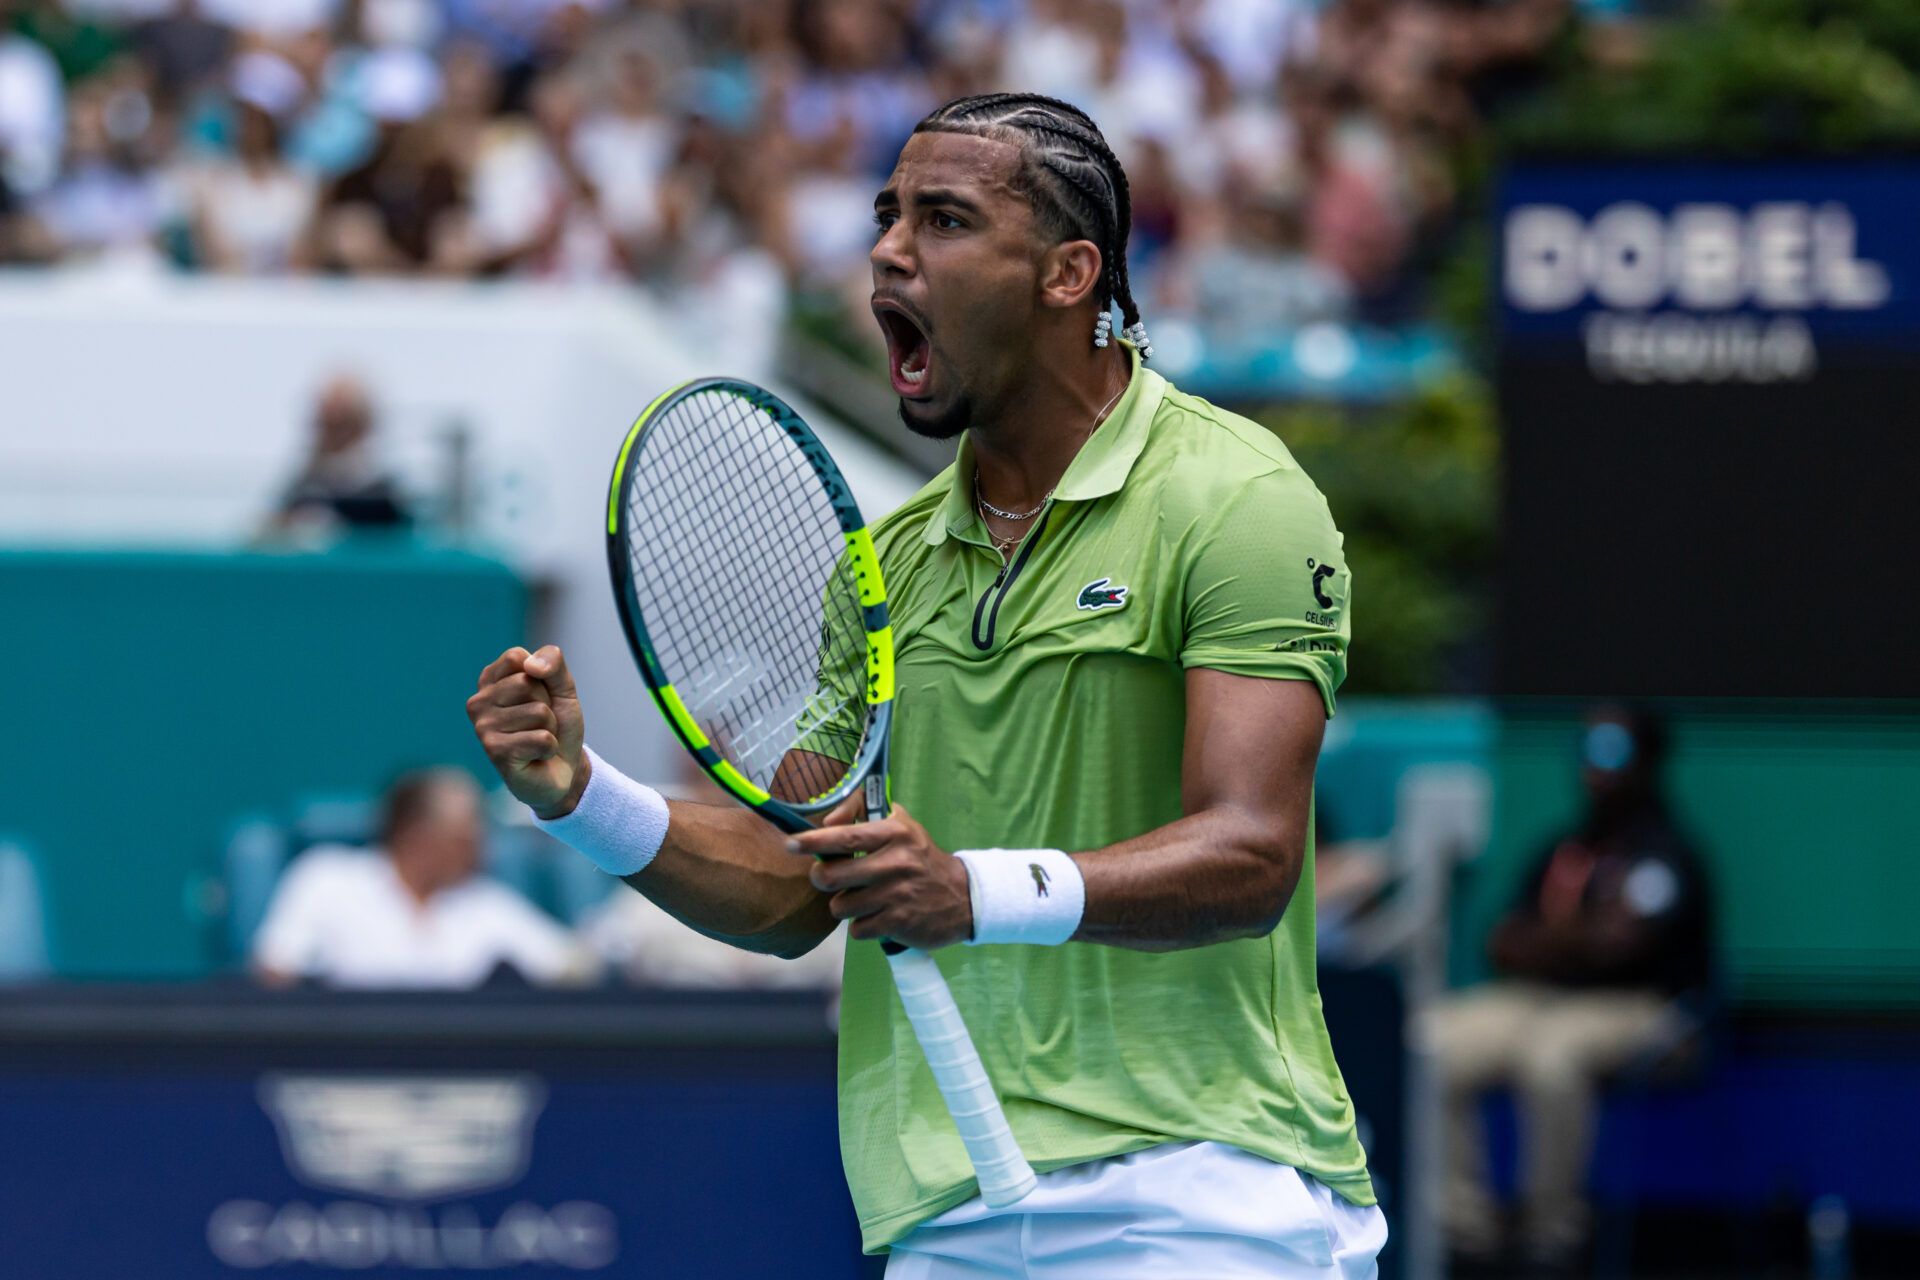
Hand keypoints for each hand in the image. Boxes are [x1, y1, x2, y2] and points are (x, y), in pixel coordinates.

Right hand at [467, 645, 588, 818]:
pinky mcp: (495, 752)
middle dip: (547, 704)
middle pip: (527, 683)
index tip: (540, 696)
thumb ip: (553, 663)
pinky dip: (550, 748)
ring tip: (538, 739)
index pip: (516, 657)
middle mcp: (479, 702)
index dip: (541, 677)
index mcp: (489, 681)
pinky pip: (542, 738)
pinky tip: (536, 756)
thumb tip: (530, 665)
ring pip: (538, 712)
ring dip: (550, 728)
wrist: (563, 770)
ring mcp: (483, 728)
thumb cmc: (558, 726)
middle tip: (541, 723)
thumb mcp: (563, 688)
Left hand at [791, 798, 971, 947]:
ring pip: (841, 906)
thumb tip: (827, 820)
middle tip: (829, 878)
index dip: (814, 841)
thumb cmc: (921, 858)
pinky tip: (878, 917)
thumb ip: (863, 814)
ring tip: (862, 899)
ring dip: (844, 905)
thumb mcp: (901, 826)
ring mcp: (897, 895)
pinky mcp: (898, 923)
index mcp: (895, 834)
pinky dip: (862, 926)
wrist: (964, 897)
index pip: (846, 836)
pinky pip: (858, 929)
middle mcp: (895, 863)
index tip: (791, 843)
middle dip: (822, 879)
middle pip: (832, 876)